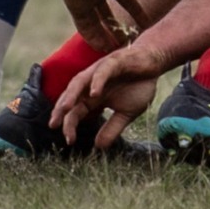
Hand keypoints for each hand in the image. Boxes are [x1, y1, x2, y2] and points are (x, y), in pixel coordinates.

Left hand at [52, 43, 166, 147]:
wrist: (155, 63)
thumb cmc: (139, 85)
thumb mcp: (127, 113)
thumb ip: (112, 128)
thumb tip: (99, 147)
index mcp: (93, 96)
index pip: (76, 111)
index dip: (70, 125)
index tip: (69, 141)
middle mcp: (92, 83)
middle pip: (72, 96)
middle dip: (61, 110)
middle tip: (54, 124)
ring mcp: (101, 70)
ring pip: (80, 81)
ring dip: (71, 94)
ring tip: (66, 108)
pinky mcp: (115, 61)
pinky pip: (103, 70)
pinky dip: (97, 81)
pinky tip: (95, 93)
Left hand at [53, 0, 150, 49]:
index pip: (126, 0)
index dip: (137, 12)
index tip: (146, 24)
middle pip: (109, 15)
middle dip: (117, 29)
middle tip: (127, 43)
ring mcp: (86, 1)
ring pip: (97, 24)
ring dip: (105, 36)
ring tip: (114, 51)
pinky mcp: (76, 8)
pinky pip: (85, 26)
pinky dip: (92, 37)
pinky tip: (101, 48)